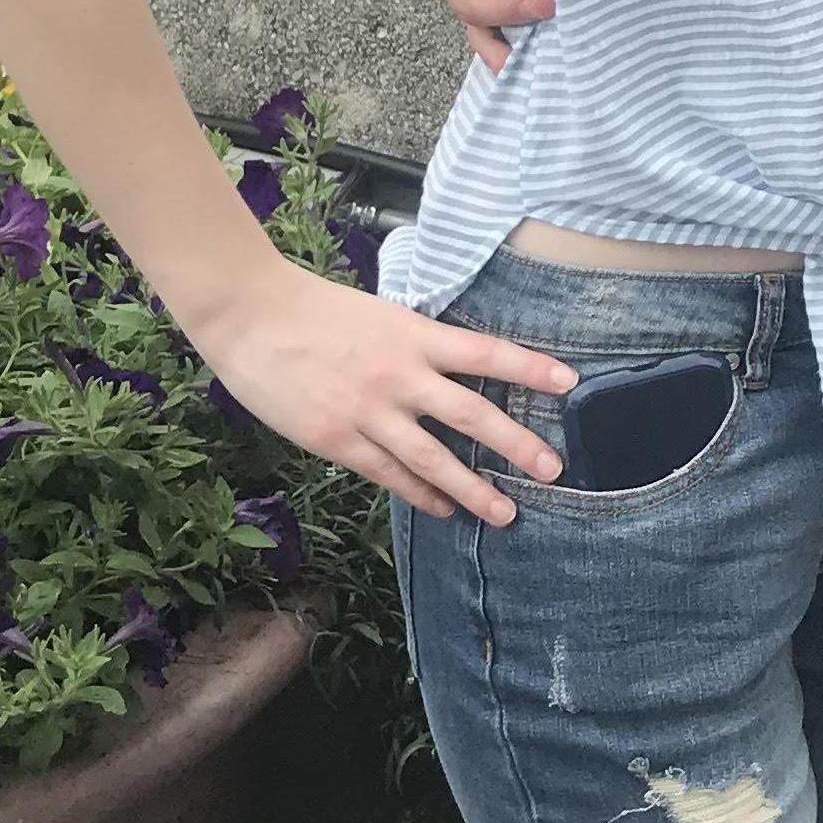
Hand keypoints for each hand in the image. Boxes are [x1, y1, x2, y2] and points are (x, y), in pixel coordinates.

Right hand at [197, 256, 576, 524]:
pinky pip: (387, 474)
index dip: (530, 367)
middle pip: (471, 414)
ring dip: (472, 489)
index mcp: (414, 334)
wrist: (252, 316)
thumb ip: (417, 345)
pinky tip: (441, 507)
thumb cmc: (316, 309)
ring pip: (433, 458)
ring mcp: (368, 411)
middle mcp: (400, 374)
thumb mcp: (381, 315)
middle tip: (553, 469)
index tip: (570, 382)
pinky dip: (419, 493)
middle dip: (516, 443)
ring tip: (504, 513)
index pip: (486, 352)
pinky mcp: (335, 439)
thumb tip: (452, 372)